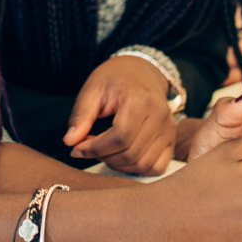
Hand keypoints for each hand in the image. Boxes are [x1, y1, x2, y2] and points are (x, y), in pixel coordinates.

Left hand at [63, 55, 178, 175]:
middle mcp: (160, 115)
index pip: (119, 137)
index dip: (95, 148)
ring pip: (143, 164)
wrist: (141, 71)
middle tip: (89, 147)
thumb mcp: (93, 89)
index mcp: (140, 99)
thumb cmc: (115, 78)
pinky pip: (157, 167)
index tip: (77, 148)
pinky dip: (137, 169)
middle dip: (103, 157)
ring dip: (118, 165)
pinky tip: (121, 156)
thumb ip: (81, 115)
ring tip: (104, 150)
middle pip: (130, 154)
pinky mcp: (171, 139)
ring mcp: (168, 129)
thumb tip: (70, 142)